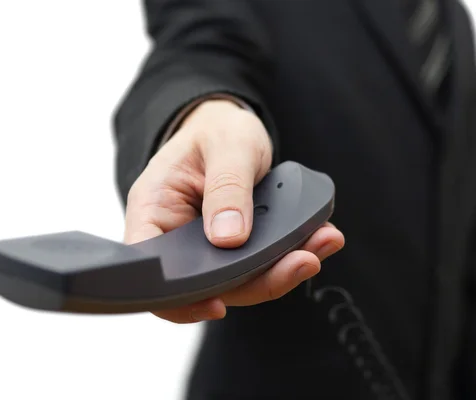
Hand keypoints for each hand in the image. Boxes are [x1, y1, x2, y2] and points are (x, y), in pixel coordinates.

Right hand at [124, 99, 344, 322]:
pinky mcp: (235, 250)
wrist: (231, 128)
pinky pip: (260, 264)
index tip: (216, 304)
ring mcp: (207, 247)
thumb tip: (229, 238)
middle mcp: (176, 237)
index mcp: (154, 210)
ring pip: (240, 280)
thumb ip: (226, 188)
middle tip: (304, 261)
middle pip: (206, 283)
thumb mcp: (226, 147)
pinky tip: (320, 238)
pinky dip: (292, 254)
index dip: (177, 297)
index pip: (151, 267)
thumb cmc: (217, 131)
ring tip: (323, 242)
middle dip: (258, 280)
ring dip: (284, 268)